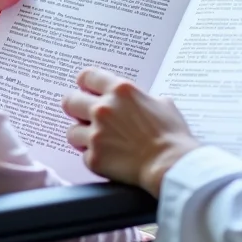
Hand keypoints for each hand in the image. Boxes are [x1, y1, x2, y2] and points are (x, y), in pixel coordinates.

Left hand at [62, 68, 201, 195]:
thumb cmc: (171, 135)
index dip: (85, 83)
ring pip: (72, 131)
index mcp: (120, 91)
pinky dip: (95, 157)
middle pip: (70, 101)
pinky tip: (109, 158)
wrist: (170, 164)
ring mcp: (96, 134)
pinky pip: (85, 155)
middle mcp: (103, 109)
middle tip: (83, 115)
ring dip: (82, 135)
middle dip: (75, 108)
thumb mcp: (163, 104)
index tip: (86, 89)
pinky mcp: (94, 158)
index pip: (88, 76)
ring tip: (98, 141)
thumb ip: (142, 98)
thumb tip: (138, 101)